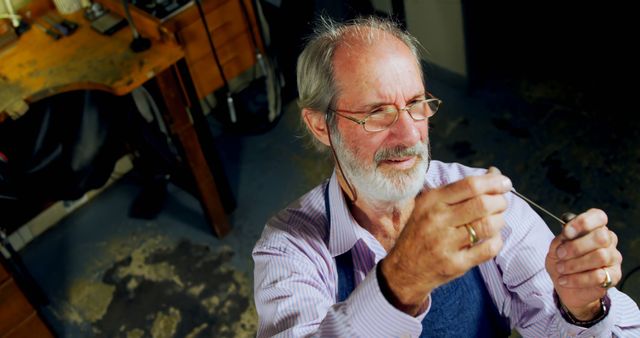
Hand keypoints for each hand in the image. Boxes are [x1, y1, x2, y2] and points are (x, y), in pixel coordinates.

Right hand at [380, 167, 511, 314]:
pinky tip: (491, 238)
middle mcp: (438, 219)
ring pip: (489, 225)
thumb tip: (494, 173)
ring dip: (500, 220)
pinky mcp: (456, 264)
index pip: (470, 185)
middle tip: (501, 204)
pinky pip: (489, 249)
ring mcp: (446, 243)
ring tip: (496, 220)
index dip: (494, 182)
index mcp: (432, 201)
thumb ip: (460, 190)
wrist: (403, 269)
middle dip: (501, 201)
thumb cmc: (421, 232)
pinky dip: (497, 240)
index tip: (504, 183)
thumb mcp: (430, 205)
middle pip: (483, 204)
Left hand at [545, 209, 621, 319]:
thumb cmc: (562, 261)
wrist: (566, 285)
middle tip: (560, 254)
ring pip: (600, 256)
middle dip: (576, 246)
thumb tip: (566, 236)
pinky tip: (564, 280)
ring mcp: (613, 258)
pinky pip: (598, 276)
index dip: (583, 223)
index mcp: (594, 227)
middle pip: (601, 236)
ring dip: (575, 264)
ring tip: (561, 268)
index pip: (598, 216)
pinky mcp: (614, 276)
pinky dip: (576, 279)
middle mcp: (608, 240)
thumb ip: (561, 239)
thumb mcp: (556, 248)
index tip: (566, 233)